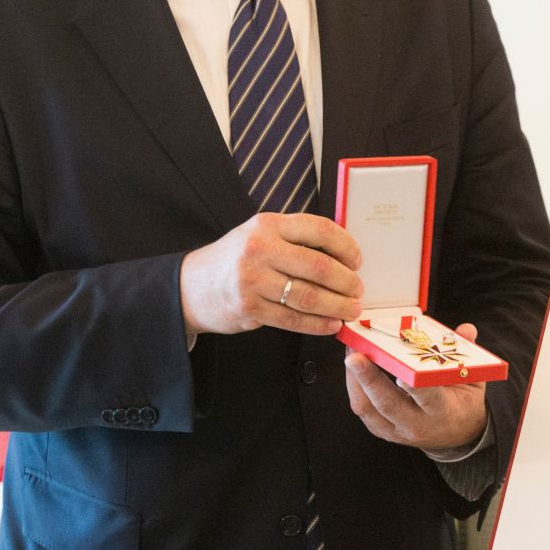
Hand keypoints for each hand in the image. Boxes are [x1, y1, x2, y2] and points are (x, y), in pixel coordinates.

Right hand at [179, 213, 362, 337]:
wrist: (191, 286)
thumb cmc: (235, 259)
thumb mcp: (259, 235)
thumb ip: (294, 238)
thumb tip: (343, 255)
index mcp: (268, 225)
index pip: (319, 229)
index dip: (346, 246)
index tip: (357, 260)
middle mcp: (260, 249)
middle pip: (318, 267)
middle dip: (346, 282)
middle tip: (358, 290)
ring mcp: (253, 280)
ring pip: (308, 296)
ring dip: (337, 306)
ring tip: (351, 310)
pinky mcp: (249, 308)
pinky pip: (293, 319)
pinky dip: (317, 324)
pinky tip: (331, 325)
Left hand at [345, 323, 488, 450]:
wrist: (457, 436)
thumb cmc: (463, 403)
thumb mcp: (473, 381)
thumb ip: (466, 354)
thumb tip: (466, 329)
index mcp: (443, 413)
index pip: (428, 399)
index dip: (413, 386)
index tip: (400, 371)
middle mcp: (417, 425)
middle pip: (388, 404)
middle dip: (369, 379)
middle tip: (355, 355)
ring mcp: (397, 431)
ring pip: (369, 409)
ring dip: (355, 381)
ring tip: (351, 353)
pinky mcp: (382, 430)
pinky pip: (363, 409)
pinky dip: (355, 387)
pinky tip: (353, 367)